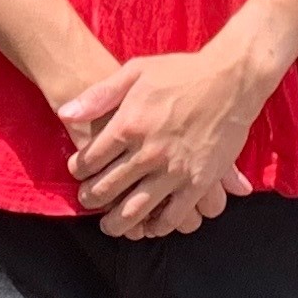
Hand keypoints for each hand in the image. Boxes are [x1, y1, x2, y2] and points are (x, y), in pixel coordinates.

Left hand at [56, 45, 270, 238]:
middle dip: (92, 199)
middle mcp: (148, 152)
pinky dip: (158, 227)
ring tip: (109, 226)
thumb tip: (65, 113)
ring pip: (135, 210)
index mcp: (129, 125)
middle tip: (88, 201)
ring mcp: (174, 171)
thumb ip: (99, 95)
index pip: (91, 160)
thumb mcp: (136, 71)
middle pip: (107, 188)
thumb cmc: (182, 72)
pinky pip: (174, 216)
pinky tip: (150, 226)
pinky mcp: (199, 182)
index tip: (78, 173)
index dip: (79, 170)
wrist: (231, 79)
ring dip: (117, 223)